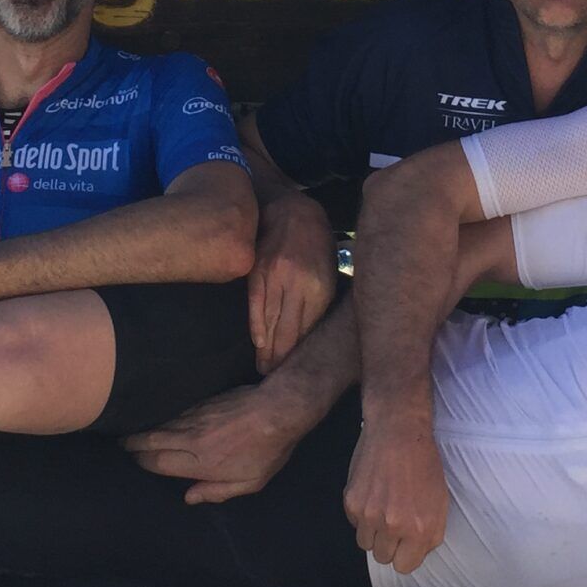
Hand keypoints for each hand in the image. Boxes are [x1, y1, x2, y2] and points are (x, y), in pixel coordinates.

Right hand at [127, 378, 315, 502]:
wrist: (278, 409)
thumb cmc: (267, 450)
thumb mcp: (249, 482)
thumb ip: (216, 492)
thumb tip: (189, 498)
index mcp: (201, 462)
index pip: (160, 462)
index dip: (143, 462)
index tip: (133, 461)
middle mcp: (192, 439)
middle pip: (153, 440)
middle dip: (134, 443)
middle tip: (122, 444)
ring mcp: (197, 417)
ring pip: (163, 424)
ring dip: (146, 429)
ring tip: (133, 434)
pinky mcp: (204, 402)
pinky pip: (177, 412)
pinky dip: (165, 417)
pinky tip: (161, 419)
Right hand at [248, 193, 338, 370]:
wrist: (292, 210)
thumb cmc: (317, 243)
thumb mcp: (330, 272)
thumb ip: (321, 303)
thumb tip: (310, 336)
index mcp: (320, 287)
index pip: (308, 331)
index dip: (300, 354)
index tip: (295, 372)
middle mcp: (298, 285)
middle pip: (287, 332)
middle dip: (280, 358)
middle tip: (275, 376)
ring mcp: (275, 278)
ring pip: (270, 322)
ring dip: (267, 349)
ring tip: (264, 368)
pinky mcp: (258, 272)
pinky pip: (256, 306)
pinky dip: (257, 328)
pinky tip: (258, 343)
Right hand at [345, 420, 449, 572]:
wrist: (399, 431)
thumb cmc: (424, 464)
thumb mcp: (440, 502)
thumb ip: (429, 534)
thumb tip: (415, 553)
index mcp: (419, 529)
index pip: (405, 566)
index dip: (405, 555)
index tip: (406, 543)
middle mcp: (393, 526)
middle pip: (382, 557)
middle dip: (389, 544)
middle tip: (394, 523)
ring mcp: (369, 514)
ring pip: (365, 543)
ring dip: (373, 532)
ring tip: (383, 509)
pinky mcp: (351, 502)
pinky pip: (354, 523)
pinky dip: (362, 514)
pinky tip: (373, 493)